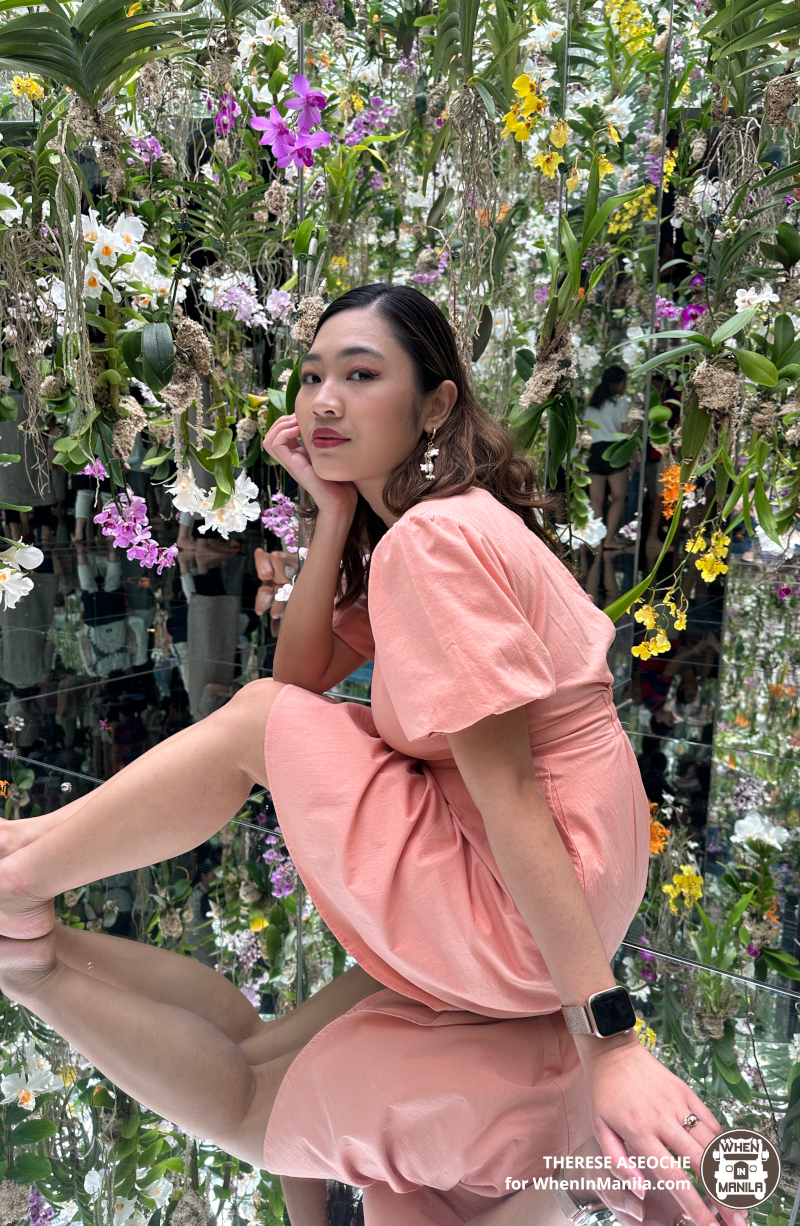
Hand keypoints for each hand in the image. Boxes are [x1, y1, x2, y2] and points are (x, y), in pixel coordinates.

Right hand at [262, 414, 357, 519]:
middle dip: (283, 421)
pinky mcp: (292, 465)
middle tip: (299, 419)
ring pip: (269, 439)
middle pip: (271, 435)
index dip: (288, 421)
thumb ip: (327, 443)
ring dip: (281, 426)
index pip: (280, 434)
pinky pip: (275, 445)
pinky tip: (299, 431)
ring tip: (297, 424)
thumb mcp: (332, 455)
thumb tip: (329, 426)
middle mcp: (291, 459)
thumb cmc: (342, 482)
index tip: (304, 418)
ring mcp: (290, 463)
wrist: (342, 501)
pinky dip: (283, 433)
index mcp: (298, 455)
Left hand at [580, 1040, 746, 1225]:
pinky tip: (726, 1159)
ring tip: (739, 1196)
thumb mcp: (599, 1129)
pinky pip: (710, 1120)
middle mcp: (662, 1119)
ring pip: (710, 1142)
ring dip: (727, 1171)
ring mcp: (677, 1103)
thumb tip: (642, 1191)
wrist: (612, 1052)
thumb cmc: (604, 1094)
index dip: (692, 1204)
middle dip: (720, 1195)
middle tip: (736, 1220)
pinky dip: (721, 1141)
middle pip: (699, 1163)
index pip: (672, 1176)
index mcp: (639, 1132)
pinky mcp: (686, 1091)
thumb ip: (618, 1163)